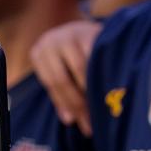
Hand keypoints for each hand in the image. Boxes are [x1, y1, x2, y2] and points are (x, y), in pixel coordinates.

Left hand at [29, 20, 101, 134]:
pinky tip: (111, 88)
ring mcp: (70, 35)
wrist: (87, 25)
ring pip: (80, 70)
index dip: (67, 106)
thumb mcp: (60, 69)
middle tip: (92, 125)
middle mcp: (50, 42)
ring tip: (102, 111)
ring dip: (91, 92)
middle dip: (79, 105)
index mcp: (39, 53)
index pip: (52, 85)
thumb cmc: (70, 54)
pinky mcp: (90, 32)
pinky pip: (96, 58)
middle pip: (63, 80)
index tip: (80, 125)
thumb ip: (61, 93)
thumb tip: (69, 120)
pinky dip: (102, 74)